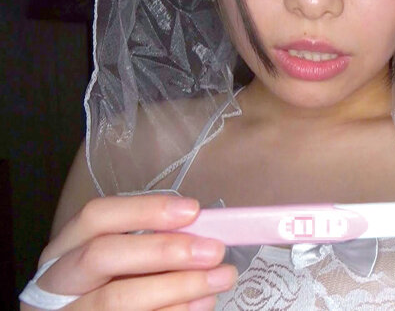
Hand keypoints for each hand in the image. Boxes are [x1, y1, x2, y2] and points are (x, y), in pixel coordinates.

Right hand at [23, 195, 235, 310]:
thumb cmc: (116, 291)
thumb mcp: (125, 265)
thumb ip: (153, 246)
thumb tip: (204, 233)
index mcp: (65, 250)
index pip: (97, 217)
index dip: (144, 210)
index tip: (192, 210)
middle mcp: (56, 282)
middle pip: (100, 256)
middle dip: (161, 250)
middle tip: (213, 251)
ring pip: (117, 299)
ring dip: (178, 286)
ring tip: (220, 278)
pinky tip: (200, 304)